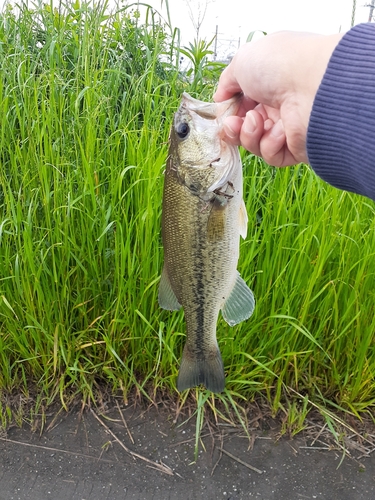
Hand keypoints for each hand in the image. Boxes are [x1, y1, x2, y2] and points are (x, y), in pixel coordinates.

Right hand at [214, 31, 343, 165]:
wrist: (313, 85)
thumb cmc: (281, 64)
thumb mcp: (243, 61)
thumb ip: (226, 82)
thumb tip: (220, 99)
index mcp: (269, 82)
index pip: (242, 104)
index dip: (229, 111)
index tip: (223, 113)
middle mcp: (279, 104)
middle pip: (246, 126)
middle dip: (233, 128)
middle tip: (231, 124)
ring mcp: (289, 126)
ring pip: (255, 143)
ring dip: (249, 134)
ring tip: (256, 122)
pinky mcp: (297, 147)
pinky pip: (272, 154)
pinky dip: (269, 144)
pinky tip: (280, 130)